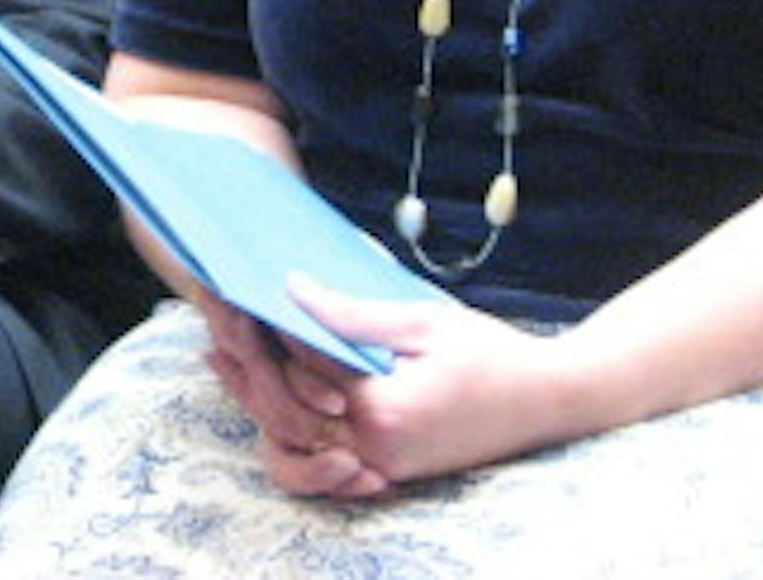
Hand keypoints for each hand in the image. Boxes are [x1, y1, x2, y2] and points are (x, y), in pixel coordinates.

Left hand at [207, 277, 583, 496]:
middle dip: (246, 364)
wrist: (547, 401)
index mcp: (382, 406)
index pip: (300, 367)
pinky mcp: (386, 471)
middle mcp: (374, 447)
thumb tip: (290, 290)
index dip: (262, 326)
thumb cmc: (488, 352)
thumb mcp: (420, 320)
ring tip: (224, 356)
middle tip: (215, 320)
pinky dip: (287, 429)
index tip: (231, 291)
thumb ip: (351, 314)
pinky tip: (268, 392)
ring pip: (294, 442)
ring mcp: (380, 466)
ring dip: (255, 400)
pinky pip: (319, 460)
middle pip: (285, 409)